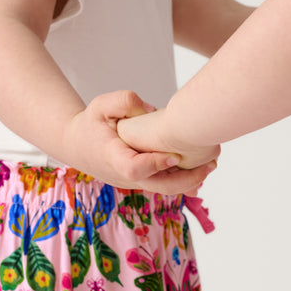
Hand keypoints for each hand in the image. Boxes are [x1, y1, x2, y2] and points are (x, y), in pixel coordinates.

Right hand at [61, 91, 217, 191]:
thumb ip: (124, 102)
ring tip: (213, 162)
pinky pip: (166, 184)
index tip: (174, 157)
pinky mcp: (143, 181)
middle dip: (187, 179)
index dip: (154, 164)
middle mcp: (125, 176)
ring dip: (191, 179)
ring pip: (166, 189)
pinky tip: (204, 164)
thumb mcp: (100, 105)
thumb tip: (150, 109)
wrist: (77, 145)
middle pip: (159, 187)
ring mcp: (135, 182)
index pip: (134, 169)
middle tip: (211, 164)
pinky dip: (185, 178)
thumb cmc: (91, 123)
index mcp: (112, 158)